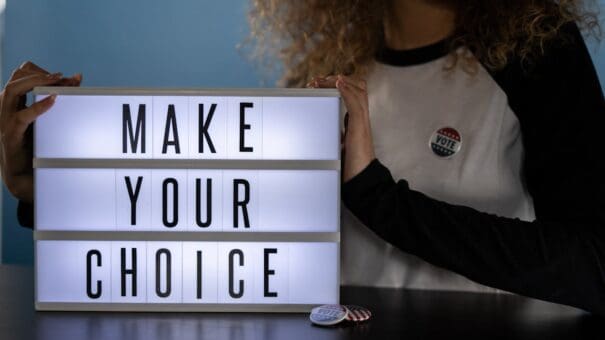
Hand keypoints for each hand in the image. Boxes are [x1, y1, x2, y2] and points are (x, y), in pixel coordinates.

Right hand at [0, 61, 81, 201]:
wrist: (24, 172)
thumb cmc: (36, 142)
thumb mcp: (46, 117)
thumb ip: (58, 97)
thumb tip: (77, 78)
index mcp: (13, 101)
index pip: (21, 75)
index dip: (40, 71)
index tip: (62, 76)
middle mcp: (6, 106)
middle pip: (16, 78)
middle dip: (40, 74)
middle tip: (61, 77)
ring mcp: (4, 119)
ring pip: (13, 90)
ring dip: (36, 83)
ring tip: (57, 82)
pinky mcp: (11, 133)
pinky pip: (22, 116)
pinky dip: (38, 106)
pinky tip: (53, 101)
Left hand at [307, 74, 374, 181]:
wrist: (361, 180)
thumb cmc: (350, 167)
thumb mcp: (338, 147)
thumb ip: (332, 137)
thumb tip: (317, 133)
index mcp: (356, 122)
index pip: (351, 95)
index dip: (337, 86)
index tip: (318, 85)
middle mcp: (361, 119)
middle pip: (358, 87)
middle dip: (338, 80)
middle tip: (317, 81)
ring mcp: (363, 123)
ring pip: (359, 91)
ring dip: (340, 82)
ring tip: (323, 80)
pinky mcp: (361, 128)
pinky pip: (356, 104)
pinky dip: (347, 91)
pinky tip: (339, 84)